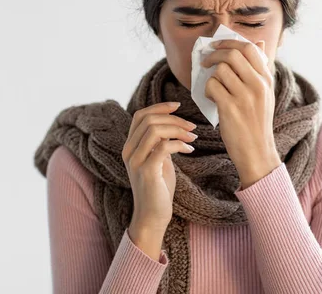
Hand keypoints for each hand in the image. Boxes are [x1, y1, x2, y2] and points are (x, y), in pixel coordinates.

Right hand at [122, 102, 197, 233]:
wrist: (153, 216)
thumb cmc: (158, 188)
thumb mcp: (158, 159)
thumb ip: (159, 143)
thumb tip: (172, 125)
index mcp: (130, 146)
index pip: (140, 116)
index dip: (159, 107)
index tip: (177, 105)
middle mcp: (129, 151)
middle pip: (149, 120)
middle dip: (174, 119)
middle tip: (192, 127)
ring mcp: (136, 161)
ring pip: (155, 130)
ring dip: (178, 129)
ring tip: (192, 137)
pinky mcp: (146, 171)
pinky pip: (164, 147)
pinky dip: (180, 144)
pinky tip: (189, 150)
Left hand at [201, 39, 281, 188]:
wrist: (257, 152)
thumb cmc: (258, 122)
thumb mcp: (267, 94)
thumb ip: (262, 69)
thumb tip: (260, 43)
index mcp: (267, 80)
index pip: (250, 48)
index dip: (230, 42)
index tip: (217, 45)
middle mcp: (258, 85)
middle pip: (232, 54)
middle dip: (214, 54)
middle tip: (206, 61)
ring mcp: (245, 97)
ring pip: (220, 70)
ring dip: (210, 75)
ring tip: (212, 86)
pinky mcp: (230, 108)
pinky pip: (212, 86)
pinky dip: (207, 90)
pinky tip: (211, 98)